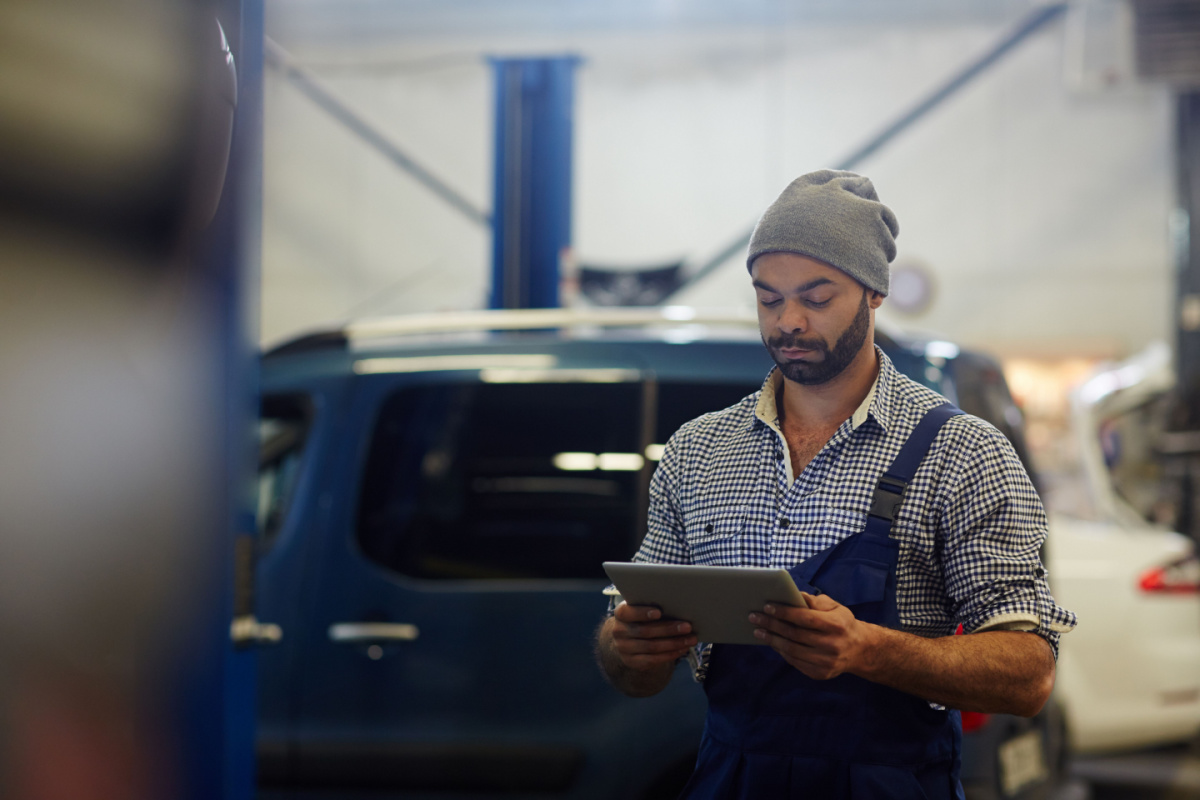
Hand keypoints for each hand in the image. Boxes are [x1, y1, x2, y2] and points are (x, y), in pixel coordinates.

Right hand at [608, 602, 697, 671]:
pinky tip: (682, 649)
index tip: (659, 612)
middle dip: (669, 629)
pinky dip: (670, 654)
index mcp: (621, 614)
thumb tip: (678, 608)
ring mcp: (624, 648)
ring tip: (690, 639)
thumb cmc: (642, 618)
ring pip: (652, 647)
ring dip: (674, 643)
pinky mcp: (632, 662)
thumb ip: (653, 607)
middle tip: (687, 626)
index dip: (642, 613)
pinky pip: (653, 659)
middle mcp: (619, 631)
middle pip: (645, 631)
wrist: (629, 639)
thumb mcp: (642, 609)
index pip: (627, 613)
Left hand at [749, 592, 874, 679]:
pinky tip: (772, 642)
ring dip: (772, 640)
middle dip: (772, 625)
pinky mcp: (821, 673)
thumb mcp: (835, 607)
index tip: (767, 606)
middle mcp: (832, 645)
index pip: (806, 618)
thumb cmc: (842, 623)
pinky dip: (781, 651)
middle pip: (795, 635)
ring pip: (792, 650)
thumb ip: (815, 601)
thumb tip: (793, 595)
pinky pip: (795, 662)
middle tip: (754, 617)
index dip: (785, 612)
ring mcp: (827, 662)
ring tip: (758, 631)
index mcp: (837, 625)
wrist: (859, 650)